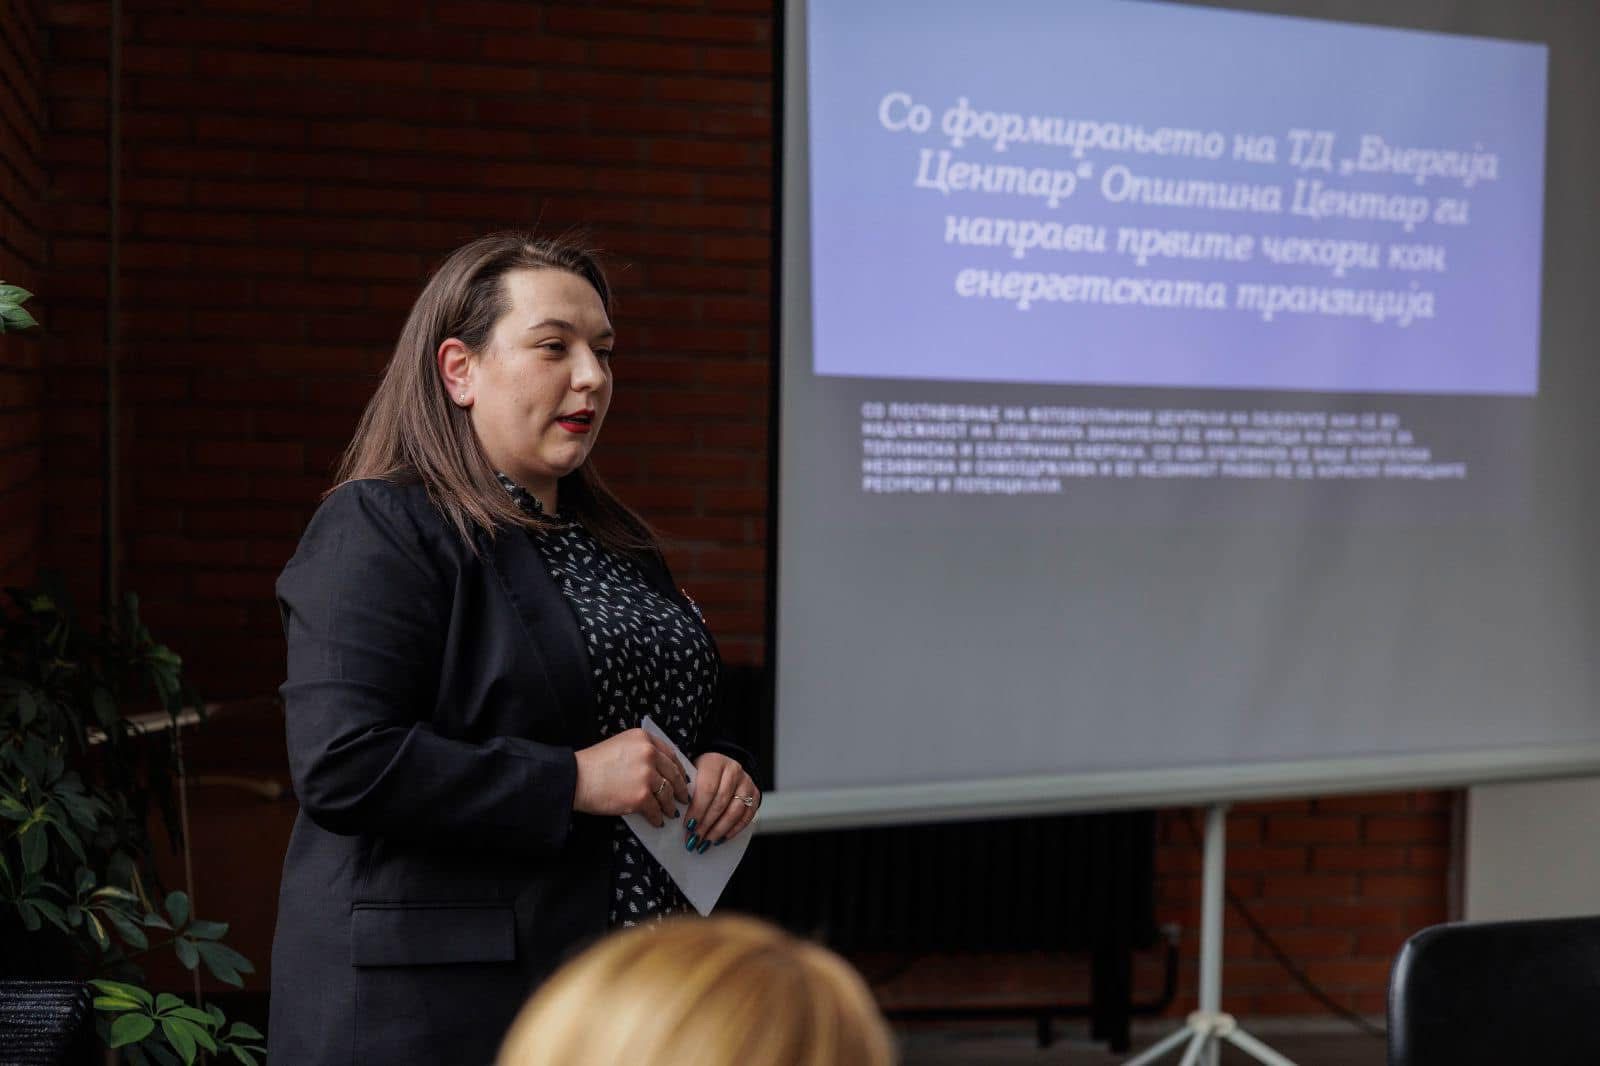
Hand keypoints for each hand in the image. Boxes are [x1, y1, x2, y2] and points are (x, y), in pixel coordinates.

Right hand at [573, 728, 689, 827]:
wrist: (575, 778)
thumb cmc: (593, 764)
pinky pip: (655, 810)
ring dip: (670, 805)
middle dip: (680, 788)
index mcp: (644, 739)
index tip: (682, 778)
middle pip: (673, 774)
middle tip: (683, 798)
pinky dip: (657, 818)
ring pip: (667, 794)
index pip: (670, 754)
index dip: (678, 768)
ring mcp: (646, 776)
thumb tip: (660, 770)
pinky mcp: (640, 797)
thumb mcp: (620, 745)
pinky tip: (657, 822)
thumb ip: (641, 751)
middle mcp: (649, 754)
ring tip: (671, 812)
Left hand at [684, 752, 759, 852]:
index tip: (688, 827)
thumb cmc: (702, 772)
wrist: (723, 765)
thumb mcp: (692, 772)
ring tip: (706, 842)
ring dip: (719, 830)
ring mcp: (746, 783)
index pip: (707, 789)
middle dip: (706, 824)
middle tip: (695, 839)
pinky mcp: (755, 795)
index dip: (698, 810)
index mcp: (715, 762)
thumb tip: (678, 816)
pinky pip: (747, 816)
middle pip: (721, 802)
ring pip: (735, 811)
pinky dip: (734, 830)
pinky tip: (721, 838)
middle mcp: (734, 770)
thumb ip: (687, 790)